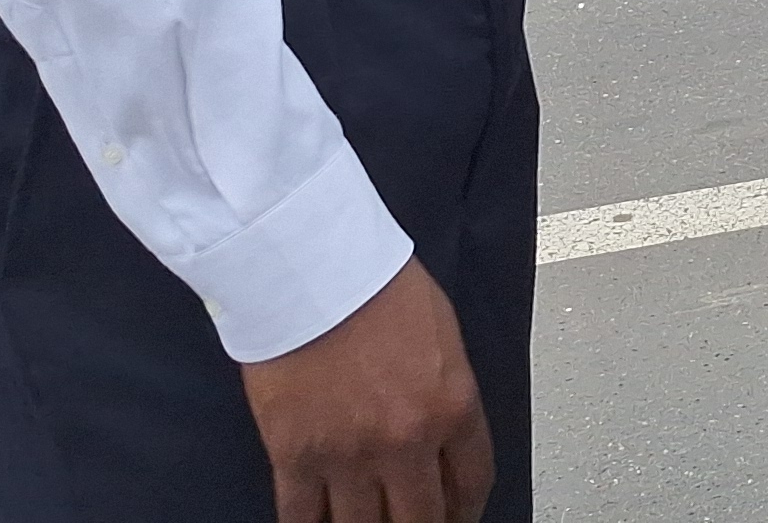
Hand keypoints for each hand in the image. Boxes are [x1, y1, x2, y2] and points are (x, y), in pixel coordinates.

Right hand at [237, 259, 490, 522]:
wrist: (311, 269)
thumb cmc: (375, 284)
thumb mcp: (443, 334)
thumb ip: (447, 392)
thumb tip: (444, 433)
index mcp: (452, 406)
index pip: (472, 482)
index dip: (466, 510)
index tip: (458, 515)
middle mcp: (406, 440)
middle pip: (421, 519)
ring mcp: (348, 455)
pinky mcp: (296, 456)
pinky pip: (303, 518)